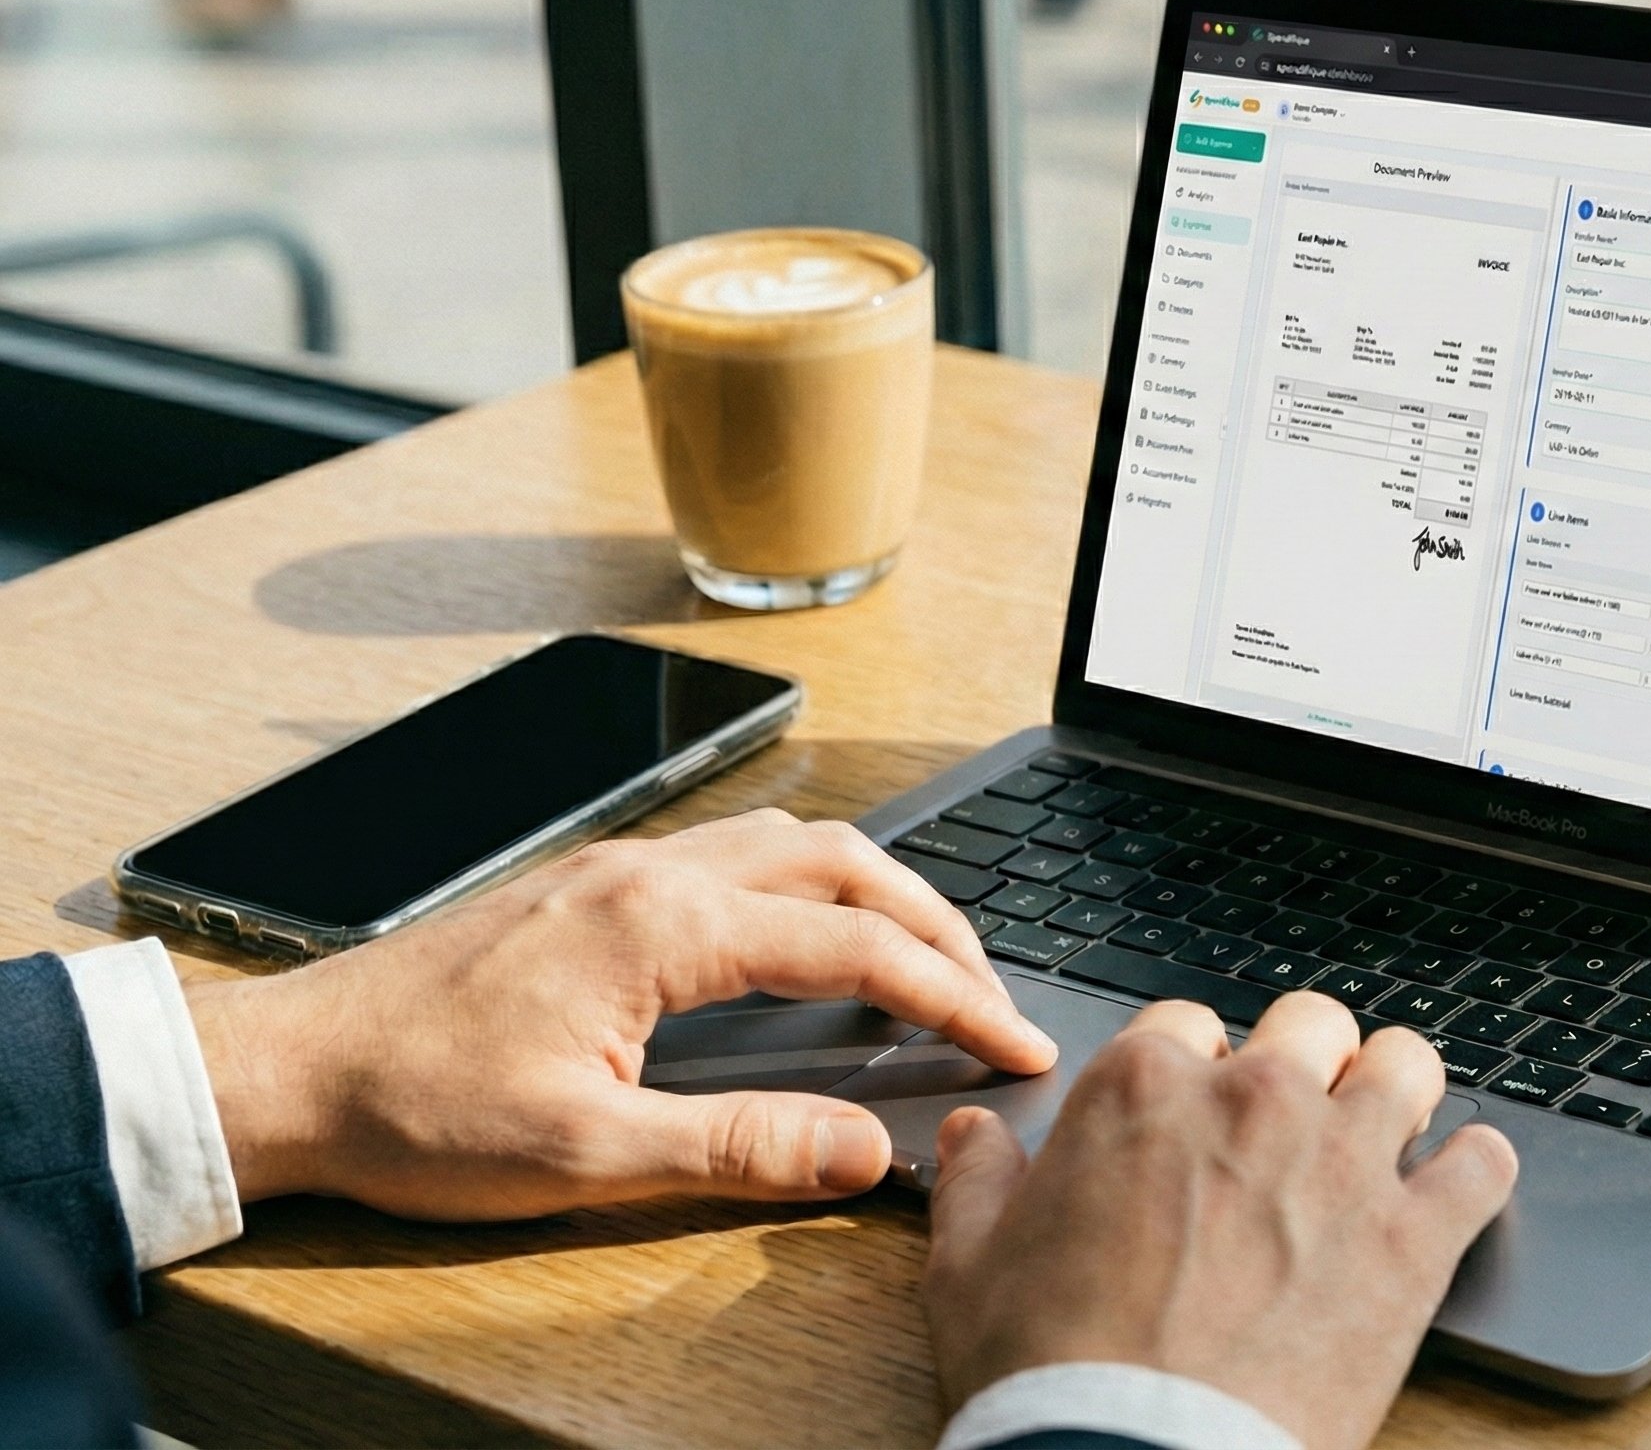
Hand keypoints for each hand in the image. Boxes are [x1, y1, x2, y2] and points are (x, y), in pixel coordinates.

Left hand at [183, 809, 1055, 1216]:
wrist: (286, 1068)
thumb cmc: (414, 1110)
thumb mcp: (586, 1157)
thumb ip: (740, 1146)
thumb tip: (866, 1149)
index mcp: (663, 927)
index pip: (857, 948)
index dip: (955, 998)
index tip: (1014, 1042)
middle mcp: (651, 873)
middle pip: (845, 863)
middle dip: (939, 924)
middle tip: (992, 993)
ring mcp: (619, 869)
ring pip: (793, 844)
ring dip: (877, 894)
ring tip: (925, 960)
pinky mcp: (592, 886)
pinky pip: (738, 855)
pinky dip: (812, 887)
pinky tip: (809, 941)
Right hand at [921, 992, 1518, 1449]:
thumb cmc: (1051, 1375)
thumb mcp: (970, 1271)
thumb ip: (978, 1184)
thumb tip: (976, 1139)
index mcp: (1143, 1089)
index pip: (1186, 1022)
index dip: (1194, 1067)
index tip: (1198, 1111)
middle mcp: (1254, 1099)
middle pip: (1309, 1024)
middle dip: (1303, 1064)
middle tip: (1295, 1123)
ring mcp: (1346, 1160)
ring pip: (1407, 1063)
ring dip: (1397, 1092)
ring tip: (1387, 1133)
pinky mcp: (1416, 1238)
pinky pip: (1485, 1163)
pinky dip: (1474, 1172)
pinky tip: (1453, 1191)